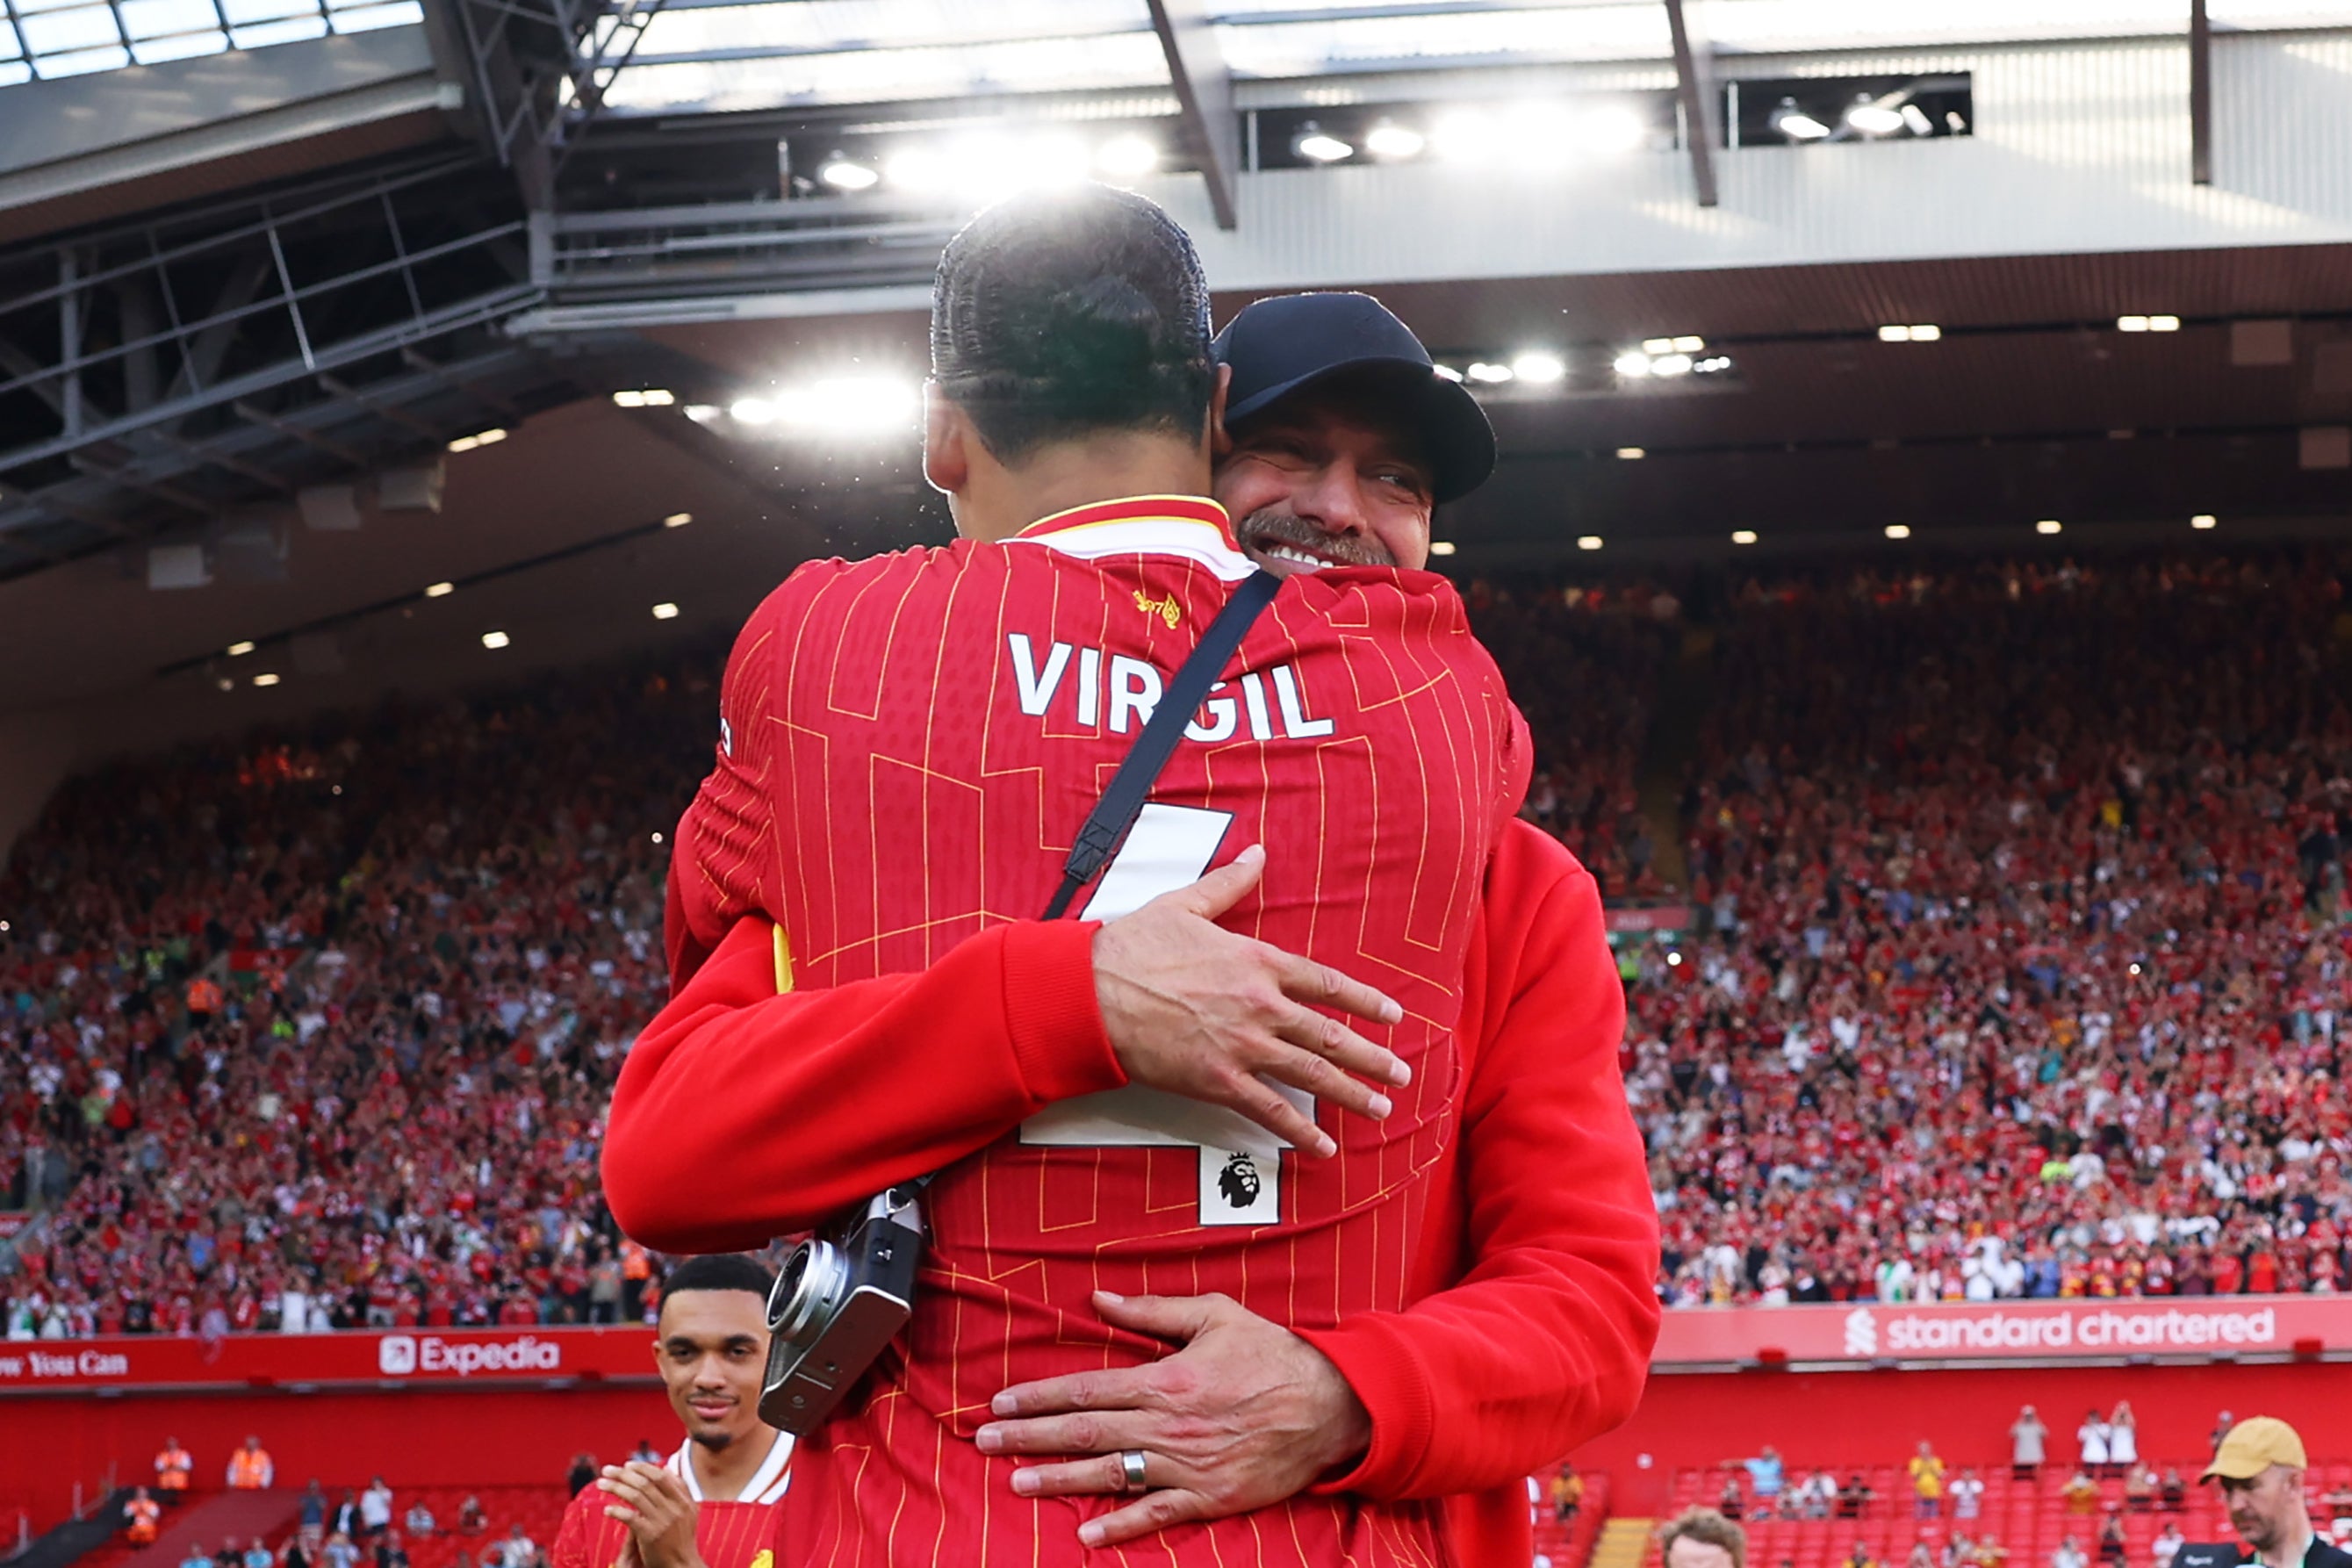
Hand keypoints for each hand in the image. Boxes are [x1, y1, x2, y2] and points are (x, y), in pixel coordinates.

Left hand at [596, 1464, 701, 1567]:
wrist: (682, 1566)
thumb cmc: (682, 1540)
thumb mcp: (688, 1512)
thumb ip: (679, 1490)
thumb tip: (666, 1467)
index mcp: (684, 1500)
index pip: (661, 1476)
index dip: (642, 1468)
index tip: (627, 1465)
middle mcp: (674, 1508)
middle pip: (645, 1483)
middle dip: (623, 1474)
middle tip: (607, 1470)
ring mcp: (663, 1521)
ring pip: (636, 1496)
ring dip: (615, 1487)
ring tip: (601, 1484)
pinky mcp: (650, 1536)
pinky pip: (630, 1517)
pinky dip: (617, 1511)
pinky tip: (607, 1510)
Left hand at [974, 1290, 1371, 1548]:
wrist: (1331, 1406)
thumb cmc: (1271, 1355)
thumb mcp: (1215, 1314)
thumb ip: (1153, 1309)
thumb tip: (1099, 1299)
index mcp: (1164, 1378)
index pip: (1086, 1389)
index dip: (1038, 1396)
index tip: (1000, 1401)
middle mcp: (1167, 1425)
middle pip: (1084, 1433)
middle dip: (1028, 1436)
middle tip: (984, 1442)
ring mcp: (1187, 1465)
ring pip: (1110, 1474)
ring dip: (1058, 1480)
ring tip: (1015, 1482)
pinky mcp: (1210, 1496)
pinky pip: (1157, 1515)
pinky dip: (1121, 1527)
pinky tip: (1086, 1534)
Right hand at [1091, 845, 1407, 1156]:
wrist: (1093, 992)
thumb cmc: (1134, 948)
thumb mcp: (1186, 903)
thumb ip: (1229, 883)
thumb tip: (1257, 853)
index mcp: (1257, 961)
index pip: (1327, 984)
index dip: (1365, 1002)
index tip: (1393, 1016)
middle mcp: (1261, 1005)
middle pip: (1331, 1035)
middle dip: (1372, 1057)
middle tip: (1399, 1073)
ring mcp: (1243, 1046)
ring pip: (1312, 1074)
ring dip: (1351, 1094)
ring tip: (1380, 1108)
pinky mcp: (1218, 1080)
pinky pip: (1269, 1110)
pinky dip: (1299, 1130)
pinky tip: (1322, 1147)